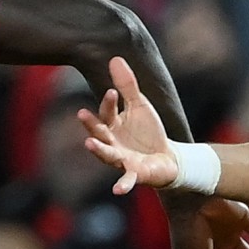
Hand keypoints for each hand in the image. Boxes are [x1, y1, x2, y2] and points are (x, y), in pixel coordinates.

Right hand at [80, 57, 177, 192]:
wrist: (167, 157)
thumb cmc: (148, 131)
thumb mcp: (140, 106)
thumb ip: (127, 86)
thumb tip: (114, 58)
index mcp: (113, 125)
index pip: (107, 112)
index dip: (109, 103)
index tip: (113, 92)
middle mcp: (112, 143)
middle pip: (99, 133)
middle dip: (91, 124)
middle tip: (81, 114)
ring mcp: (121, 160)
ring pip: (107, 155)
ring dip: (98, 150)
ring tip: (89, 144)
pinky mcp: (135, 174)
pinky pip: (126, 180)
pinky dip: (122, 185)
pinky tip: (118, 191)